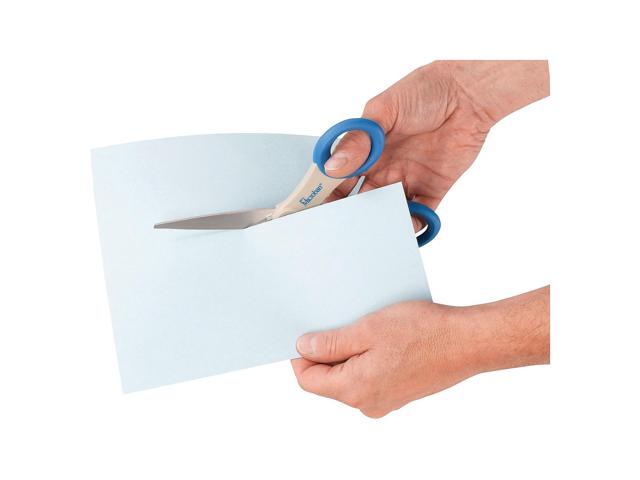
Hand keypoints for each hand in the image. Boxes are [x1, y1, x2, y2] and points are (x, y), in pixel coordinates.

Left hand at [292, 287, 548, 417]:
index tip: (306, 330)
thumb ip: (331, 344)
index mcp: (355, 390)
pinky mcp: (398, 392)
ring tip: (364, 325)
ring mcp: (384, 400)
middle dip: (327, 351)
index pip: (308, 379)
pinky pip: (369, 375)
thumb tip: (303, 349)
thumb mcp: (368, 330)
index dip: (301, 354)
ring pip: (350, 375)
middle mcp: (367, 403)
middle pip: (328, 379)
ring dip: (349, 351)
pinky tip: (381, 336)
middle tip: (338, 320)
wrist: (468, 342)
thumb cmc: (423, 332)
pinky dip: (367, 356)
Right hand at [326, 61, 549, 215]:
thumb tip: (332, 166)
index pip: (339, 176)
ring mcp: (407, 179)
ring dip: (380, 222)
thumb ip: (359, 140)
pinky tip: (405, 227)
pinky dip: (412, 225)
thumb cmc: (425, 90)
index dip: (326, 192)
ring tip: (374, 232)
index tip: (314, 208)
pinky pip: (420, 214)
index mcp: (366, 149)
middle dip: (350, 215)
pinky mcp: (432, 189)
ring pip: (387, 210)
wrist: (469, 94)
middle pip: (360, 199)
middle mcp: (384, 167)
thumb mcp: (385, 110)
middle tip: (342, 229)